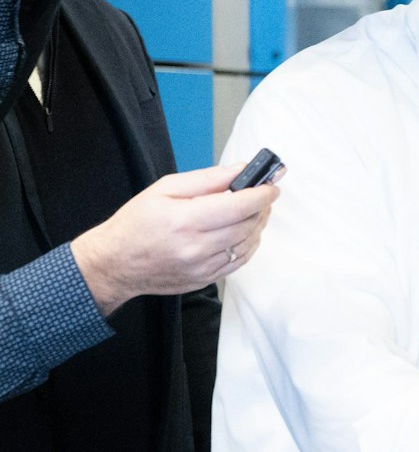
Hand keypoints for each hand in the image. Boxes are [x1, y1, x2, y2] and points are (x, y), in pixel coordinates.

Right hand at [70, 162, 281, 315]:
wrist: (115, 263)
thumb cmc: (136, 223)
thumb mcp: (164, 189)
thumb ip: (207, 179)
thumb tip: (241, 170)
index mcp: (186, 220)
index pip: (240, 205)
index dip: (262, 193)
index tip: (271, 185)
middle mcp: (197, 247)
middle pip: (248, 225)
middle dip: (262, 207)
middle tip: (262, 194)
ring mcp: (203, 268)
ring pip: (248, 244)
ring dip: (257, 225)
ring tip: (252, 211)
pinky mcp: (205, 280)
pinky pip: (239, 261)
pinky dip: (247, 244)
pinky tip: (242, 232)